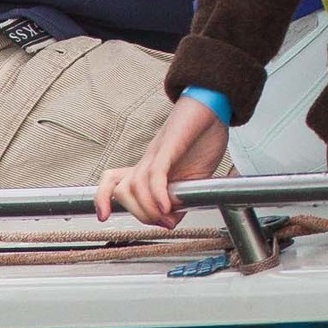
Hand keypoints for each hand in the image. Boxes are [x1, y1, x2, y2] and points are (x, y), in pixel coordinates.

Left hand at [94, 96, 227, 227]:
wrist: (214, 104)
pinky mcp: (170, 145)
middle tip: (164, 221)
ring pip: (132, 187)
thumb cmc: (204, 136)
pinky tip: (168, 207)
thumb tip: (170, 220)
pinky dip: (156, 195)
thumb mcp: (195, 176)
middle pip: (122, 192)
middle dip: (140, 214)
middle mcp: (147, 161)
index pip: (113, 186)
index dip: (117, 207)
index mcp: (150, 168)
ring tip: (166, 215)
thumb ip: (181, 196)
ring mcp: (156, 153)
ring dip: (146, 209)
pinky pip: (154, 174)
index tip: (158, 223)